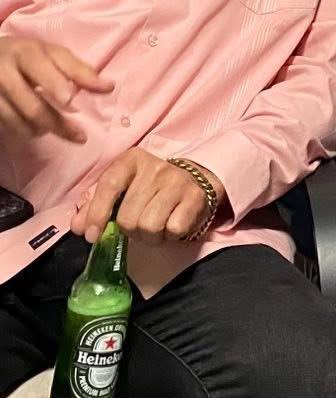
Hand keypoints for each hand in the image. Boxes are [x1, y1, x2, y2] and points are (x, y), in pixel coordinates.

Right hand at [0, 37, 113, 145]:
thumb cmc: (27, 57)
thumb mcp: (51, 54)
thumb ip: (78, 70)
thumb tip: (108, 87)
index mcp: (23, 52)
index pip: (38, 66)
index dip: (54, 83)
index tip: (71, 100)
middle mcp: (3, 72)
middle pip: (31, 106)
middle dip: (58, 123)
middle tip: (81, 136)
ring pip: (19, 123)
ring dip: (42, 130)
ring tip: (54, 127)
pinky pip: (8, 128)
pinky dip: (26, 131)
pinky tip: (34, 126)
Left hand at [72, 149, 224, 244]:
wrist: (195, 180)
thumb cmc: (150, 188)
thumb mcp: (122, 189)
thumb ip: (95, 206)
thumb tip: (78, 227)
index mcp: (131, 160)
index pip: (109, 185)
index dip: (96, 213)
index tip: (91, 235)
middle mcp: (155, 167)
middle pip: (128, 217)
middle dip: (130, 231)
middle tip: (138, 226)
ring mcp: (177, 181)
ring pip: (150, 227)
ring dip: (149, 237)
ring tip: (154, 226)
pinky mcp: (195, 198)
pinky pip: (174, 230)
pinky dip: (170, 235)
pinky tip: (171, 225)